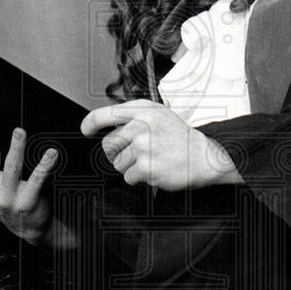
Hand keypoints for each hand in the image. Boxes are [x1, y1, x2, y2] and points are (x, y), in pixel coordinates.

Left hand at [81, 99, 242, 190]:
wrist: (204, 156)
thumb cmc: (180, 137)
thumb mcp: (159, 115)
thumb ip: (134, 116)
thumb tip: (107, 125)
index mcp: (142, 111)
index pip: (106, 114)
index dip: (91, 123)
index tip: (86, 130)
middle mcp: (141, 126)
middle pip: (109, 145)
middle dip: (118, 153)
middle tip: (137, 154)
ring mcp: (143, 147)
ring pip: (118, 163)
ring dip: (131, 167)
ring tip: (152, 160)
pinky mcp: (146, 167)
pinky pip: (128, 177)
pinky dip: (140, 178)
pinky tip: (156, 170)